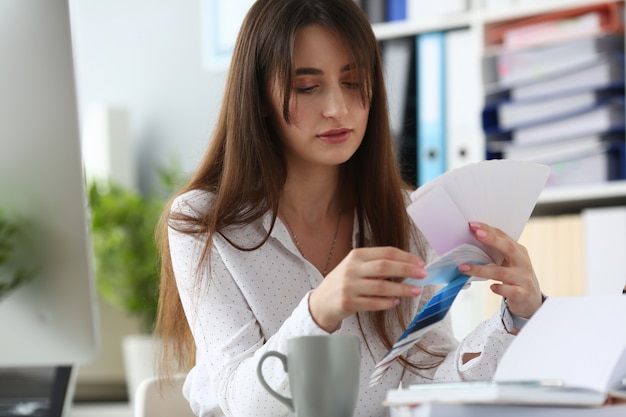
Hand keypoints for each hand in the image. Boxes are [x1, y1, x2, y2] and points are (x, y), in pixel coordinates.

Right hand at [308, 247, 426, 332]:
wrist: (321, 302)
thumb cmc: (344, 283)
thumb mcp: (356, 267)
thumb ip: (377, 265)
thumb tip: (408, 267)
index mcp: (356, 255)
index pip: (386, 252)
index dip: (406, 257)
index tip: (421, 263)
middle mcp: (351, 269)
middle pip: (384, 267)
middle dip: (407, 270)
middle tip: (423, 274)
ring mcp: (349, 286)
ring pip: (381, 287)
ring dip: (401, 289)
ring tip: (415, 291)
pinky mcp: (348, 303)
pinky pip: (373, 303)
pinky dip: (387, 303)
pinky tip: (396, 302)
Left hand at [458, 222, 542, 318]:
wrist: (531, 300)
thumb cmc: (514, 276)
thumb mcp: (509, 262)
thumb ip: (495, 252)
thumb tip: (470, 242)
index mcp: (518, 251)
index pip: (503, 237)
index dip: (488, 230)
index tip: (472, 225)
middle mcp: (522, 262)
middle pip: (508, 248)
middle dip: (492, 240)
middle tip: (476, 234)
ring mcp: (523, 278)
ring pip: (502, 272)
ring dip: (481, 270)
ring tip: (464, 268)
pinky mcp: (522, 294)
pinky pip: (510, 290)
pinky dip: (500, 289)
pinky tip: (491, 287)